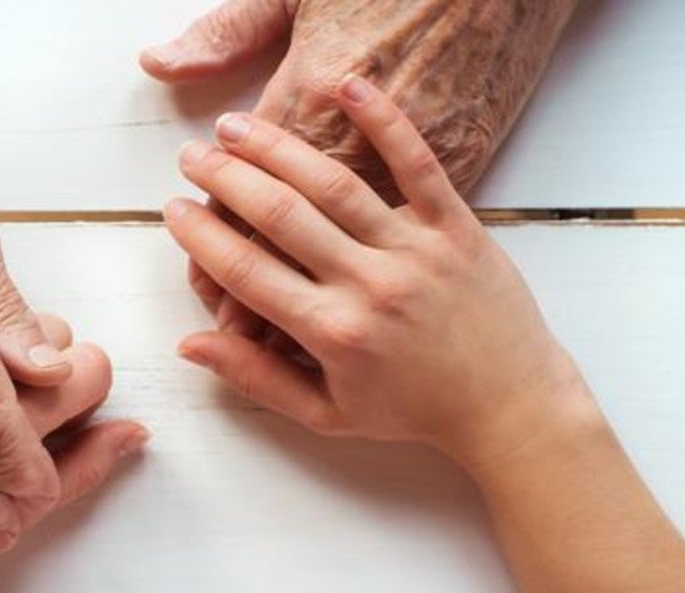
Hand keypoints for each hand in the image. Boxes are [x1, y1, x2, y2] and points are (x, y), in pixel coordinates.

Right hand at [165, 73, 593, 467]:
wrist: (509, 406)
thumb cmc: (412, 411)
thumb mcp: (327, 413)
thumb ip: (255, 378)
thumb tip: (191, 344)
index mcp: (332, 333)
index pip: (246, 271)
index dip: (202, 236)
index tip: (175, 209)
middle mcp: (369, 285)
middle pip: (280, 215)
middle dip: (226, 179)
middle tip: (193, 156)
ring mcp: (415, 249)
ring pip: (333, 184)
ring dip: (276, 148)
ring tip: (235, 125)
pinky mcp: (456, 227)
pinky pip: (417, 164)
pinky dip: (384, 121)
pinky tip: (345, 87)